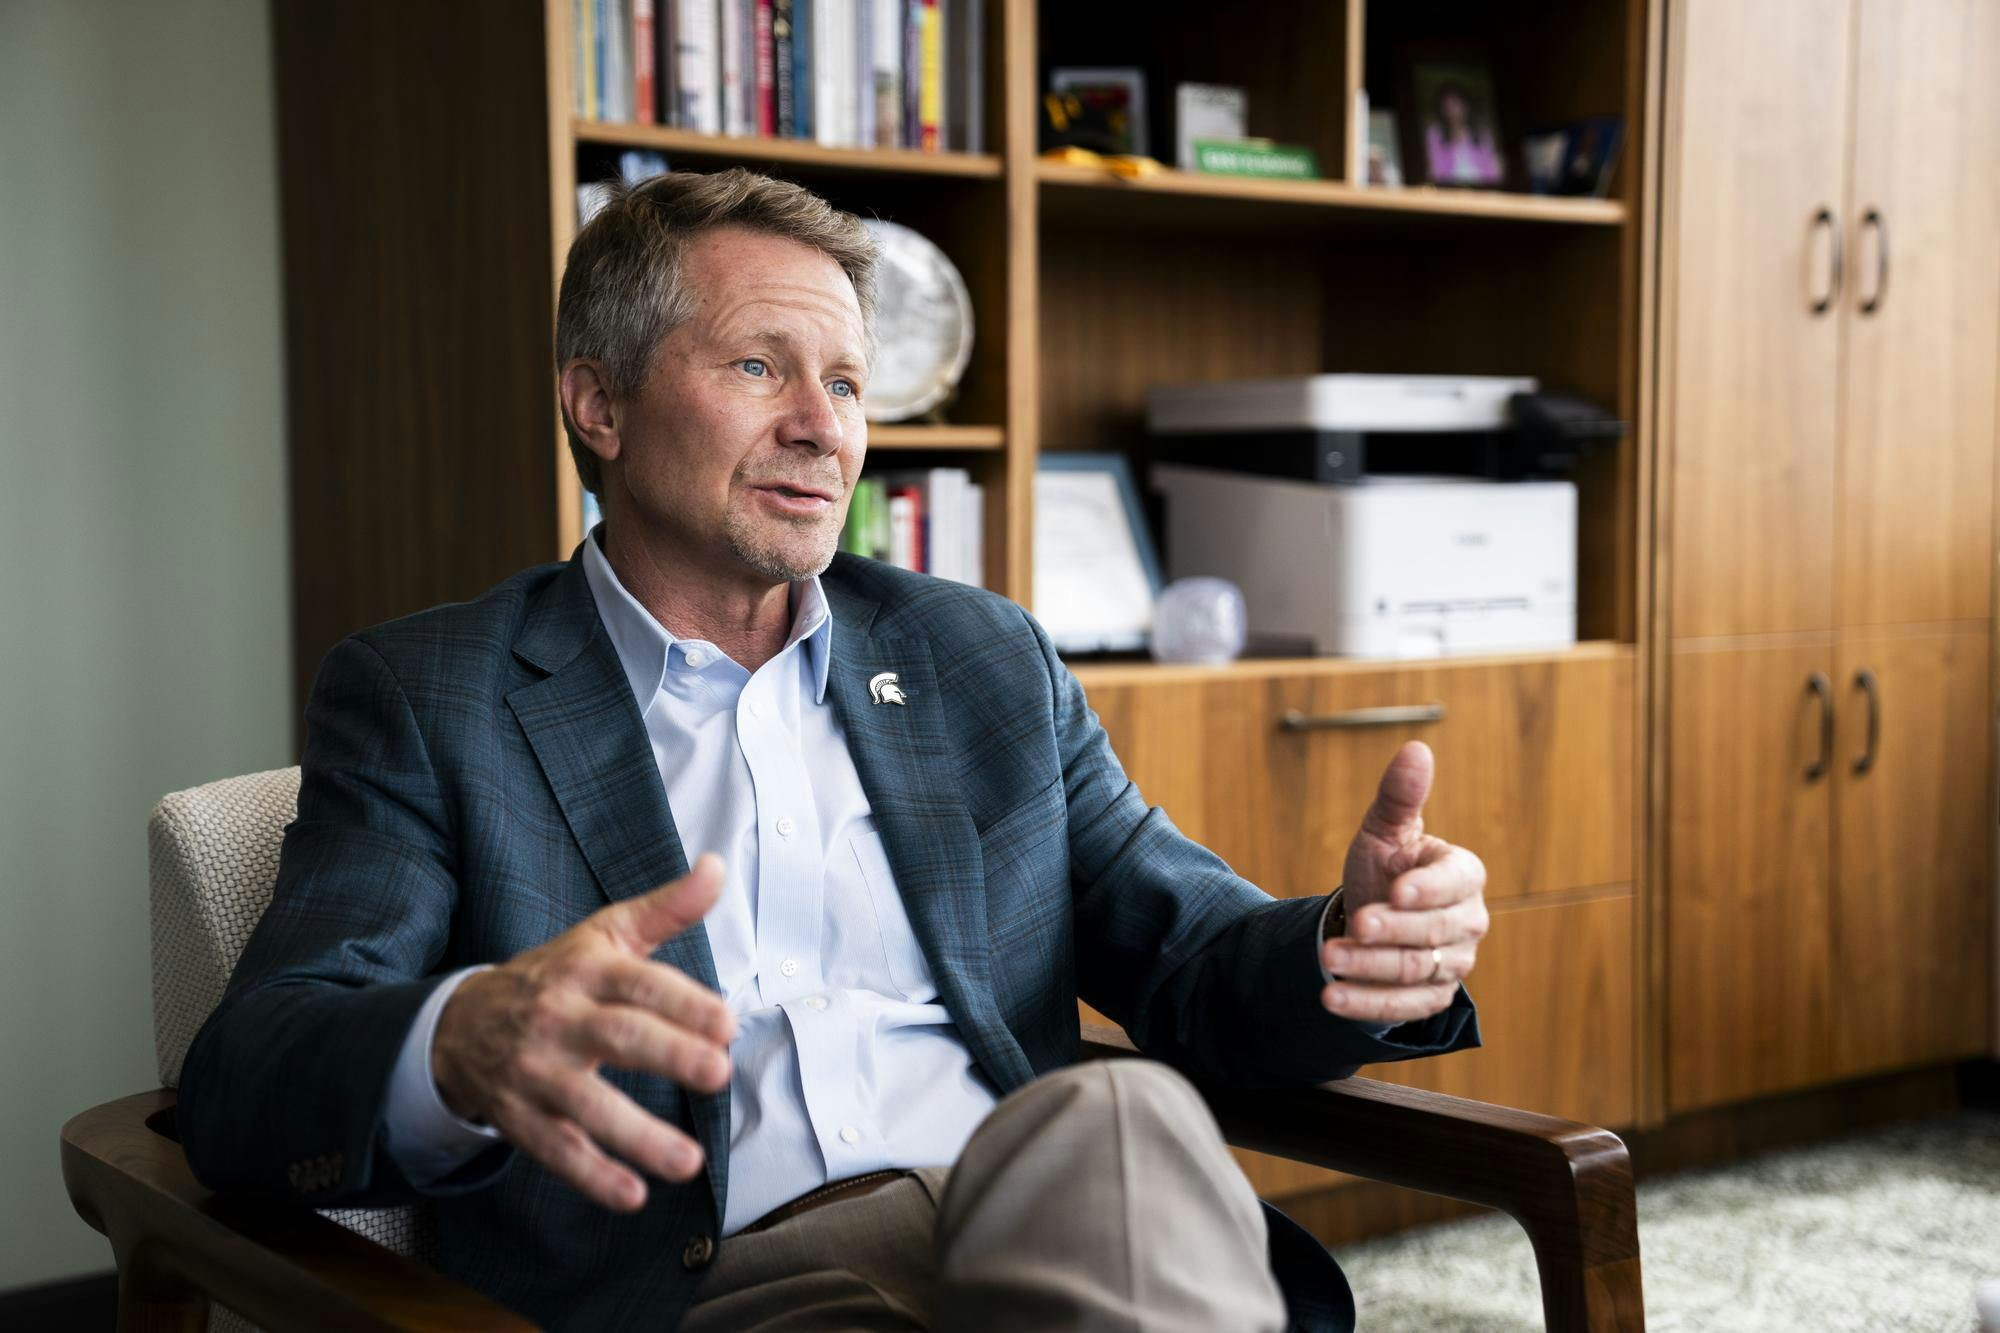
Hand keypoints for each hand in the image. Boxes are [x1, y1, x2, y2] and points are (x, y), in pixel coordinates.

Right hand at [432, 853, 736, 1211]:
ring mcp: (536, 1071)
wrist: (458, 1021)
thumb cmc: (555, 974)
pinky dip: (592, 1176)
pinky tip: (633, 1196)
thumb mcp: (604, 933)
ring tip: (689, 1162)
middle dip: (668, 1055)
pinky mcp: (521, 1117)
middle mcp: (559, 1018)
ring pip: (586, 1105)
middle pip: (616, 1038)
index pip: (638, 984)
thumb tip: (717, 866)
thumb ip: (666, 907)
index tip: (725, 1022)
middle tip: (717, 1074)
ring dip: (638, 1135)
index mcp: (586, 970)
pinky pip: (557, 1149)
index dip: (682, 1002)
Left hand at [1319, 741, 1487, 1024]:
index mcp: (1463, 875)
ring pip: (1416, 971)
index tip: (1395, 890)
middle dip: (1393, 930)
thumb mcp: (1383, 832)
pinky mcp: (1430, 998)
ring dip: (1370, 967)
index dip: (1429, 889)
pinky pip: (1402, 1007)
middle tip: (1355, 925)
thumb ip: (1399, 797)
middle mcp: (1466, 922)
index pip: (1457, 882)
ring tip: (1329, 958)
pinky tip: (1331, 997)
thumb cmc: (1384, 868)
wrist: (1369, 919)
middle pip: (1435, 932)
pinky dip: (1365, 1003)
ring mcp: (1452, 965)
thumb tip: (1416, 749)